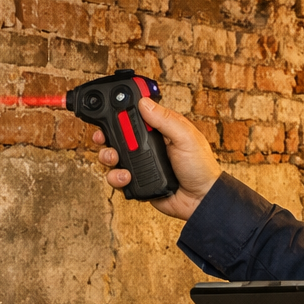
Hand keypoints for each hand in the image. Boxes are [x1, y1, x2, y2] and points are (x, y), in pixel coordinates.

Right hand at [93, 98, 221, 220]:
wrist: (200, 201)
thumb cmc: (201, 168)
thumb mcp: (186, 138)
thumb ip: (165, 120)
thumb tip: (145, 103)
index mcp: (160, 130)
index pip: (135, 116)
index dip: (120, 112)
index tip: (108, 111)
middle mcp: (148, 145)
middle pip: (118, 135)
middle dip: (106, 135)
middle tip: (102, 137)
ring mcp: (141, 163)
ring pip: (113, 156)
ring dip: (108, 156)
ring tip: (115, 159)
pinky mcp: (136, 181)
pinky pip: (117, 177)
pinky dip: (116, 177)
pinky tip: (126, 177)